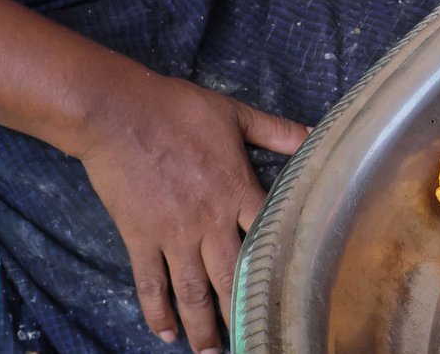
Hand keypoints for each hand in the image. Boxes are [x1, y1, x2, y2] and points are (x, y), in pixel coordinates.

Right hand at [70, 69, 308, 350]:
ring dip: (202, 327)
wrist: (120, 113)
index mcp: (238, 191)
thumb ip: (278, 132)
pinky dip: (157, 311)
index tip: (292, 293)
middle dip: (241, 315)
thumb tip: (318, 132)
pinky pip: (150, 283)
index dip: (280, 267)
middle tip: (253, 341)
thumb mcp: (236, 115)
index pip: (267, 238)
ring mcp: (173, 234)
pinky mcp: (140, 238)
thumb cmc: (180, 109)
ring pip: (192, 292)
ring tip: (211, 353)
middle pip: (231, 278)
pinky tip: (166, 332)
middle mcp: (209, 221)